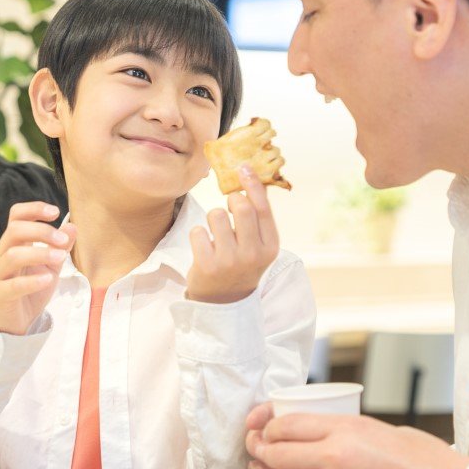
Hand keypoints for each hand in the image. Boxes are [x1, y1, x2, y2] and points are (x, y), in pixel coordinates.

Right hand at [0, 202, 76, 335]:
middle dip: (41, 231)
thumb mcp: (50, 264)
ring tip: (61, 258)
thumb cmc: (30, 287)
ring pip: (13, 256)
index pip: (16, 216)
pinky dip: (32, 281)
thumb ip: (60, 246)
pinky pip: (12, 285)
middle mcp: (2, 253)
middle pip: (14, 230)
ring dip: (40, 254)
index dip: (34, 209)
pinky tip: (48, 279)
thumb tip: (72, 226)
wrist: (14, 319)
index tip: (56, 212)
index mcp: (13, 242)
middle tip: (63, 240)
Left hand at [187, 166, 279, 303]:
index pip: (263, 208)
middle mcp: (253, 254)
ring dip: (212, 219)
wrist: (224, 301)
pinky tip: (204, 247)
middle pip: (240, 206)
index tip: (243, 167)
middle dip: (230, 201)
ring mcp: (230, 261)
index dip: (253, 184)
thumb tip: (251, 178)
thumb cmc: (242, 264)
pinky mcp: (207, 265)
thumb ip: (257, 217)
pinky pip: (197, 230)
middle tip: (228, 209)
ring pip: (215, 215)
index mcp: (270, 246)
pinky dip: (198, 234)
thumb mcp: (258, 245)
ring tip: (216, 234)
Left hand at [244, 403, 468, 468]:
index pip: (286, 424)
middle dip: (257, 451)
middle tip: (254, 450)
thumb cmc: (424, 461)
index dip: (266, 426)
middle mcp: (336, 457)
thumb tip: (319, 437)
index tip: (262, 428)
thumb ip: (346, 432)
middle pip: (275, 453)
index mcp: (345, 429)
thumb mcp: (381, 429)